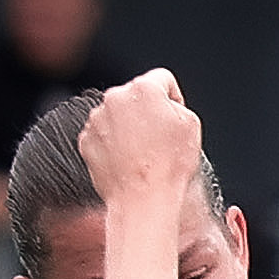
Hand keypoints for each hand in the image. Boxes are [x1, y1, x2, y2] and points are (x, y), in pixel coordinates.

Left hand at [78, 70, 203, 204]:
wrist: (143, 199)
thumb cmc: (169, 166)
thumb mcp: (192, 126)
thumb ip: (177, 105)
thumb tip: (165, 105)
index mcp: (144, 89)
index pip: (163, 79)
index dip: (173, 99)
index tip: (174, 118)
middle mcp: (115, 97)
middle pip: (136, 97)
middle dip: (148, 113)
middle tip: (160, 141)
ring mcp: (96, 119)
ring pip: (118, 116)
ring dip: (130, 129)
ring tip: (144, 155)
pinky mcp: (86, 139)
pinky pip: (103, 135)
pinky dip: (115, 145)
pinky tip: (129, 162)